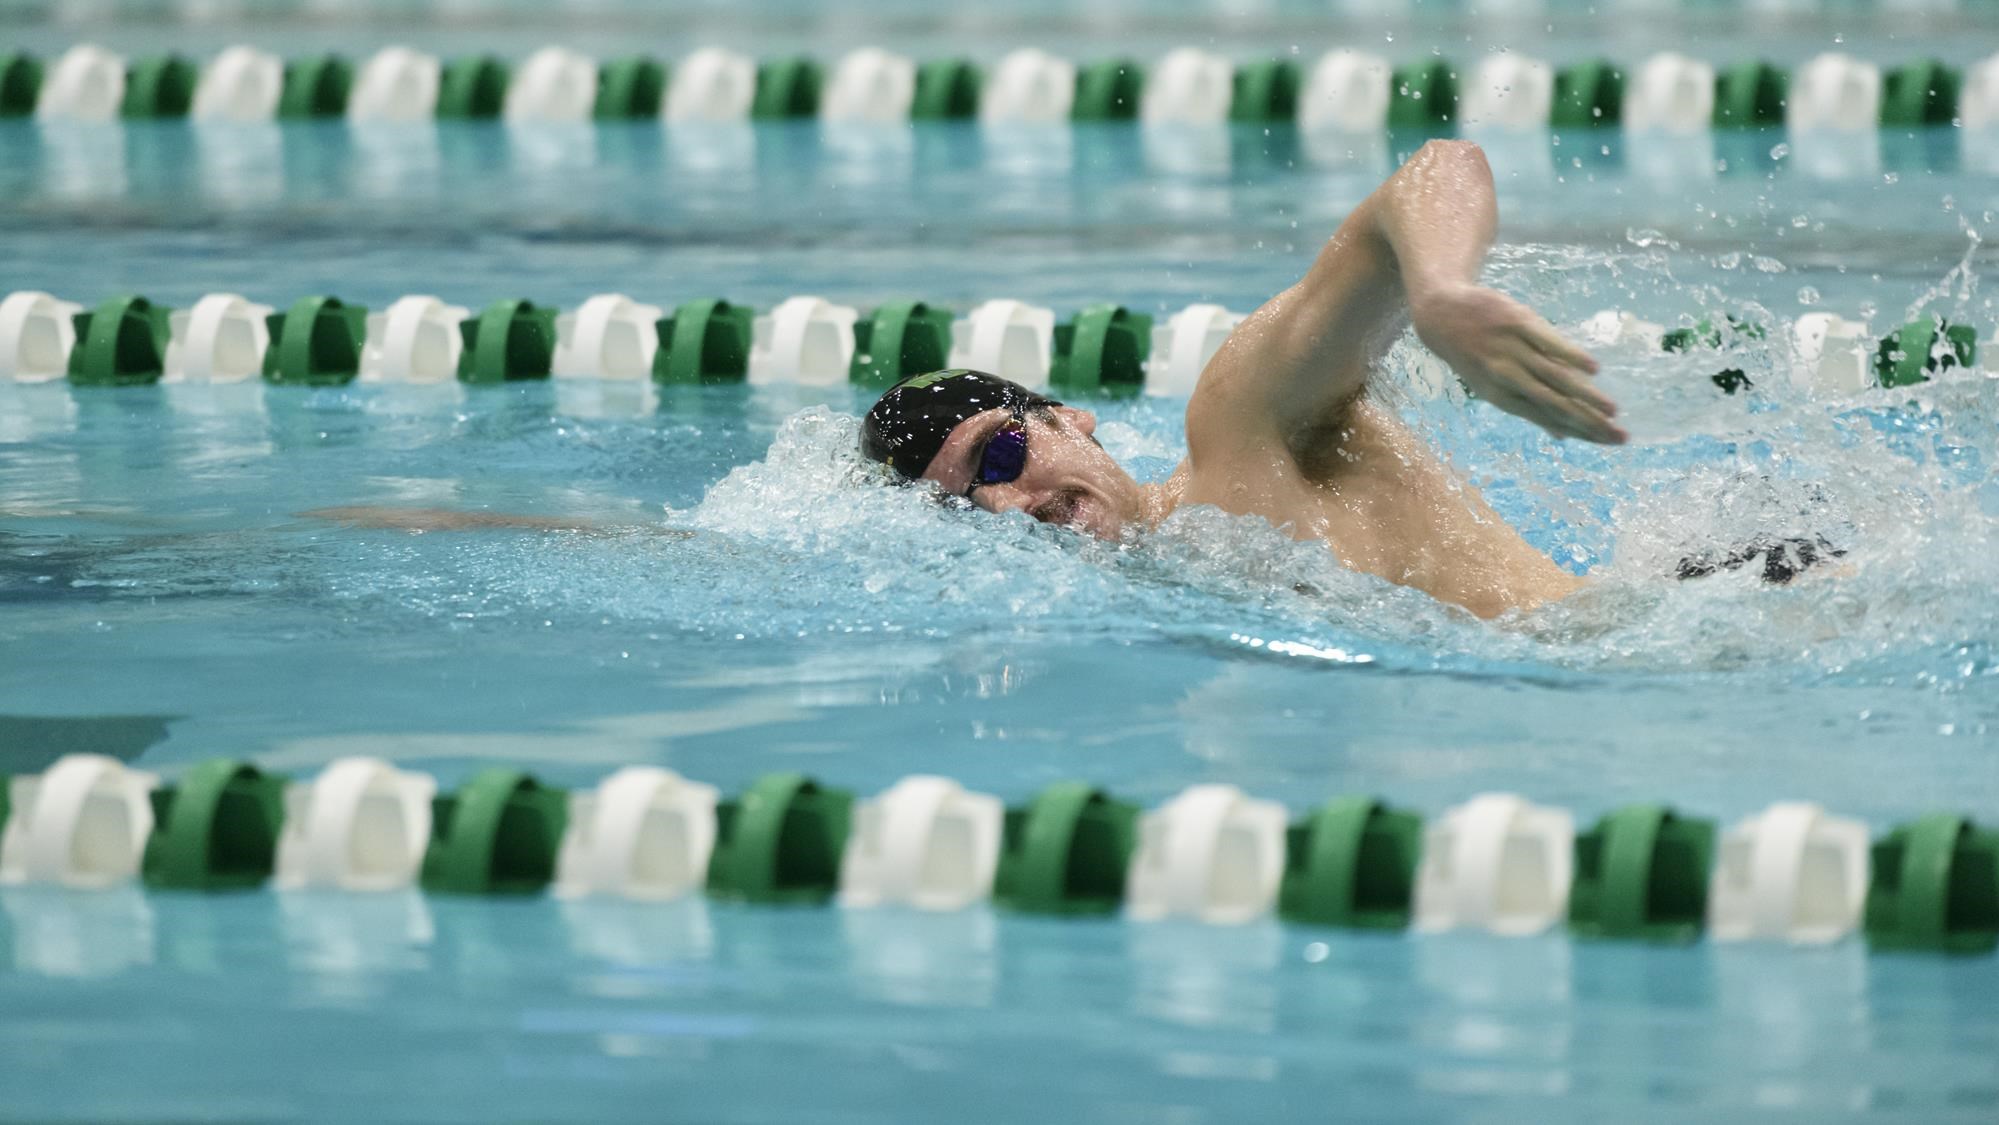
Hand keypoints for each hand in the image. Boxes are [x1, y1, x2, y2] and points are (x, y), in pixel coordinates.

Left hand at [1409, 283, 1626, 443]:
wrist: (1443, 315)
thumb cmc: (1475, 354)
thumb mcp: (1492, 387)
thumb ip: (1529, 408)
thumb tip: (1560, 436)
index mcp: (1502, 398)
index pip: (1550, 420)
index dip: (1581, 432)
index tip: (1610, 441)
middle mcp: (1507, 378)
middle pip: (1556, 405)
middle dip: (1590, 422)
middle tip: (1620, 435)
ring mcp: (1512, 350)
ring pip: (1555, 378)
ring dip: (1586, 396)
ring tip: (1612, 410)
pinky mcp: (1517, 323)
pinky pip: (1548, 342)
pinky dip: (1571, 356)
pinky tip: (1593, 369)